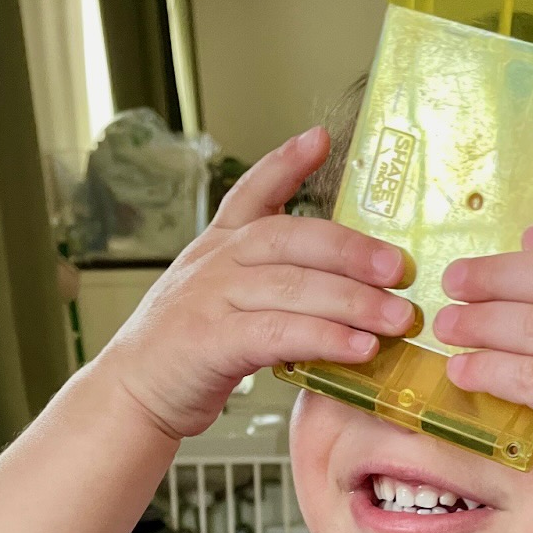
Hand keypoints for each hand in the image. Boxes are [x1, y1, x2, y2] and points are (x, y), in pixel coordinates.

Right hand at [99, 127, 414, 437]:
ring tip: (396, 317)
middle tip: (399, 267)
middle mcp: (216, 263)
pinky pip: (279, 333)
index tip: (320, 139)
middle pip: (291, 239)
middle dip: (351, 250)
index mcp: (219, 245)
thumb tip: (340, 281)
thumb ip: (270, 279)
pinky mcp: (212, 342)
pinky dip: (324, 339)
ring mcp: (211, 299)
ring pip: (292, 287)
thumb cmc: (191, 349)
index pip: (252, 191)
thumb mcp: (221, 297)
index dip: (285, 163)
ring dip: (353, 302)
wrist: (134, 393)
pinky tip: (358, 349)